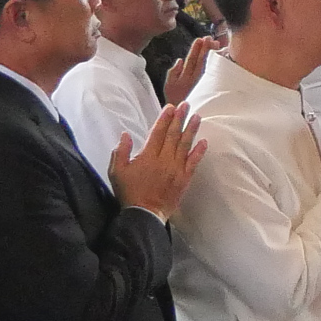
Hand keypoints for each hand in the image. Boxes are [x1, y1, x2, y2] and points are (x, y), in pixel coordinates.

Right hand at [111, 101, 207, 219]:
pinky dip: (199, 151)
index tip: (170, 107)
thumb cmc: (129, 193)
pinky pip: (193, 162)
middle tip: (186, 105)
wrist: (145, 214)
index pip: (158, 132)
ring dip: (192, 130)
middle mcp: (164, 159)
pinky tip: (204, 141)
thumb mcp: (117, 172)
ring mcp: (176, 169)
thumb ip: (120, 152)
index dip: (165, 118)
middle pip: (173, 135)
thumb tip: (125, 134)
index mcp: (148, 156)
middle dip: (180, 118)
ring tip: (197, 116)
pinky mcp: (184, 179)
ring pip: (185, 145)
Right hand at [166, 35, 215, 101]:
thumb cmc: (175, 99)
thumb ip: (173, 72)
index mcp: (185, 77)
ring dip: (212, 54)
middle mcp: (195, 79)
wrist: (184, 115)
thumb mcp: (168, 86)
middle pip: (202, 61)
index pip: (192, 60)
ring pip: (209, 66)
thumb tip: (180, 60)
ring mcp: (204, 84)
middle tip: (209, 38)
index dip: (196, 49)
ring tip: (215, 43)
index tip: (200, 39)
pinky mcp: (210, 88)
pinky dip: (217, 64)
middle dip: (205, 48)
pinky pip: (214, 73)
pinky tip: (221, 56)